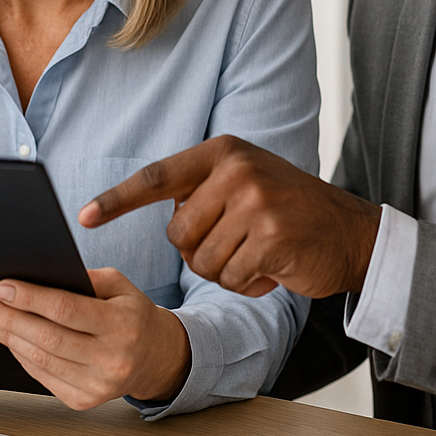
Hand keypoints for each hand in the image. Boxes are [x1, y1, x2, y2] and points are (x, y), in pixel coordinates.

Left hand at [0, 268, 190, 410]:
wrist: (155, 358)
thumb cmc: (132, 315)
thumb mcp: (119, 286)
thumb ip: (84, 279)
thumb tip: (36, 277)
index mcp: (123, 325)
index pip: (67, 310)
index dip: (31, 298)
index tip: (3, 287)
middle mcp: (113, 359)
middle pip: (48, 338)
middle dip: (10, 319)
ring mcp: (98, 386)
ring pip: (41, 360)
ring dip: (9, 338)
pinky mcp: (84, 401)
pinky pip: (43, 377)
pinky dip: (22, 357)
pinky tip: (10, 340)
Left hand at [78, 135, 381, 298]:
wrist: (352, 232)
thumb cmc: (288, 210)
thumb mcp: (245, 181)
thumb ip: (203, 189)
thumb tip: (157, 210)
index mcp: (223, 152)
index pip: (157, 177)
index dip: (117, 200)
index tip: (83, 217)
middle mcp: (237, 171)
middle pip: (177, 232)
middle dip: (199, 250)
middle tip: (236, 243)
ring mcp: (257, 204)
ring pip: (201, 260)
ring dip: (225, 270)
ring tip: (256, 254)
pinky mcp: (272, 239)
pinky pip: (230, 278)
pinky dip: (246, 283)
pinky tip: (271, 268)